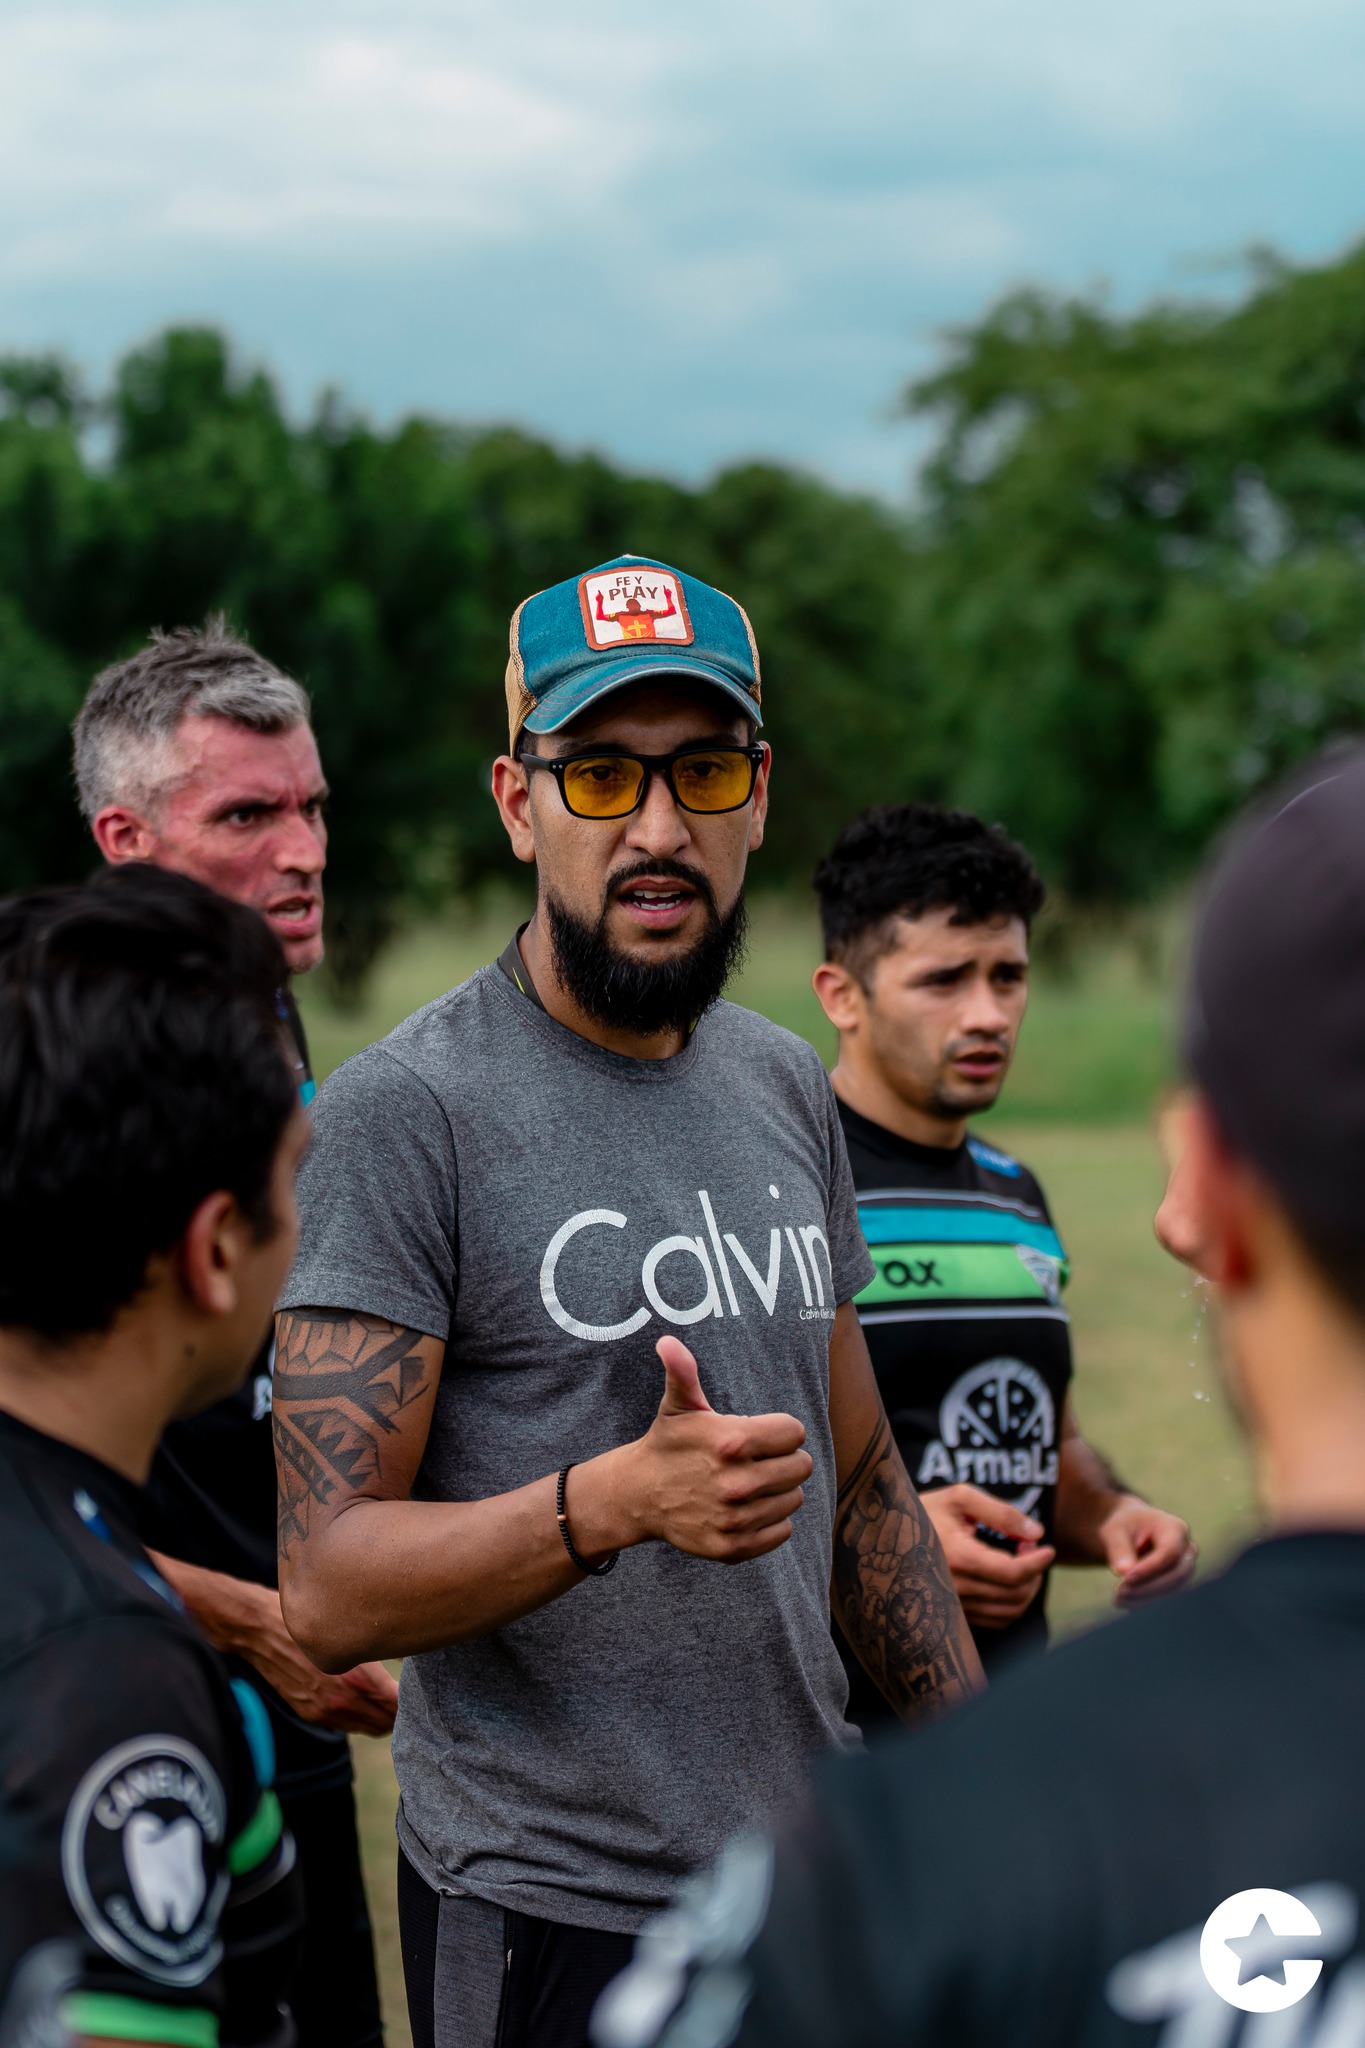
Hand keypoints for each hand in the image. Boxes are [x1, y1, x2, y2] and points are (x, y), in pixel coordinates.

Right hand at [229, 1587, 399, 1734]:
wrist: (262, 1629)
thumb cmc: (310, 1617)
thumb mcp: (352, 1625)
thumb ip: (384, 1644)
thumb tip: (411, 1644)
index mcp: (358, 1678)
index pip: (397, 1705)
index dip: (411, 1698)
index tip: (419, 1686)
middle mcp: (342, 1701)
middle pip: (385, 1723)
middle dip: (399, 1711)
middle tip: (408, 1693)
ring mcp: (324, 1711)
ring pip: (366, 1727)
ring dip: (380, 1717)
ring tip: (389, 1698)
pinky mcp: (310, 1713)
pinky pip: (345, 1724)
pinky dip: (358, 1717)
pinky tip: (362, 1697)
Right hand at [594, 1337, 812, 1563]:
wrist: (639, 1495)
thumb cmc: (668, 1444)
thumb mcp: (678, 1406)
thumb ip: (683, 1372)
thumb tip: (667, 1341)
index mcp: (731, 1442)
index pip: (796, 1434)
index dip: (780, 1431)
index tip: (760, 1434)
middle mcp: (737, 1483)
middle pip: (800, 1467)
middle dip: (784, 1459)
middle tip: (758, 1459)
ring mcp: (736, 1519)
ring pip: (794, 1499)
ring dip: (779, 1490)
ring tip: (751, 1482)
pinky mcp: (734, 1547)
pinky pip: (783, 1531)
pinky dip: (772, 1520)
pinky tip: (749, 1508)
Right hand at [919, 1484, 1055, 1629]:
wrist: (885, 1535)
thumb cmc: (926, 1510)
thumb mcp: (960, 1497)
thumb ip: (1001, 1512)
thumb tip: (1036, 1532)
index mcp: (958, 1557)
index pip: (1013, 1572)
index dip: (1038, 1562)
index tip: (1048, 1548)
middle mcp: (955, 1587)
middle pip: (1015, 1594)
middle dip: (1035, 1572)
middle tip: (1030, 1547)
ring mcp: (952, 1605)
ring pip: (1009, 1612)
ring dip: (1026, 1589)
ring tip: (1021, 1562)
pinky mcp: (952, 1615)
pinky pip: (995, 1621)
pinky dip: (1011, 1604)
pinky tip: (1007, 1580)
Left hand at [1097, 1497, 1196, 1606]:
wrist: (1128, 1533)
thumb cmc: (1123, 1527)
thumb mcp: (1114, 1531)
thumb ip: (1118, 1548)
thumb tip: (1124, 1571)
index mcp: (1175, 1528)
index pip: (1170, 1552)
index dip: (1150, 1568)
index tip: (1126, 1578)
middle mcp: (1187, 1549)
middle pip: (1177, 1573)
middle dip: (1148, 1586)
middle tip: (1120, 1592)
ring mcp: (1185, 1567)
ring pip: (1173, 1588)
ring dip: (1145, 1596)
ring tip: (1117, 1598)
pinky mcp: (1177, 1583)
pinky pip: (1165, 1596)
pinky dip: (1144, 1600)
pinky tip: (1123, 1601)